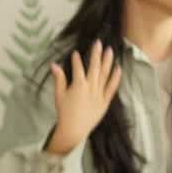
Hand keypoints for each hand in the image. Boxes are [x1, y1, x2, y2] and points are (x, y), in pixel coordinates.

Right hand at [46, 41, 121, 155]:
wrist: (74, 129)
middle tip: (98, 43)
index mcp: (78, 85)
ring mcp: (100, 93)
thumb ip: (59, 79)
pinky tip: (118, 68)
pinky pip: (112, 87)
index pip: (78, 68)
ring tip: (110, 50)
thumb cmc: (64, 112)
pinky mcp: (105, 101)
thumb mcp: (59, 95)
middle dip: (96, 54)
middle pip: (94, 67)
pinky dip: (115, 77)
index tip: (76, 52)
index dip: (76, 59)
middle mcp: (91, 87)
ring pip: (105, 74)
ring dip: (107, 61)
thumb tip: (54, 65)